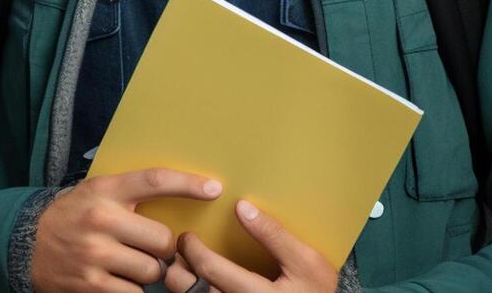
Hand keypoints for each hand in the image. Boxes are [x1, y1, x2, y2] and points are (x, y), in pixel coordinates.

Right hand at [31, 167, 222, 292]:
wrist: (27, 244)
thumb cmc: (73, 215)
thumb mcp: (97, 191)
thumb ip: (132, 193)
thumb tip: (185, 192)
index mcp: (105, 191)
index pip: (155, 181)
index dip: (188, 184)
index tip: (214, 189)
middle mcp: (101, 220)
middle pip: (163, 239)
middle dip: (164, 248)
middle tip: (152, 247)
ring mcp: (96, 255)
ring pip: (152, 270)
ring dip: (149, 271)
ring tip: (130, 263)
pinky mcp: (91, 285)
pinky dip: (132, 290)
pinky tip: (118, 279)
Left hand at [171, 200, 337, 292]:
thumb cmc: (315, 289)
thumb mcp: (305, 260)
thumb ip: (274, 235)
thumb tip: (242, 206)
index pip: (210, 270)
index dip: (192, 250)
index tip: (186, 235)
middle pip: (193, 291)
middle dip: (177, 269)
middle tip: (175, 251)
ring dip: (182, 284)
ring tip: (179, 266)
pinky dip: (196, 292)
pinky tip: (195, 281)